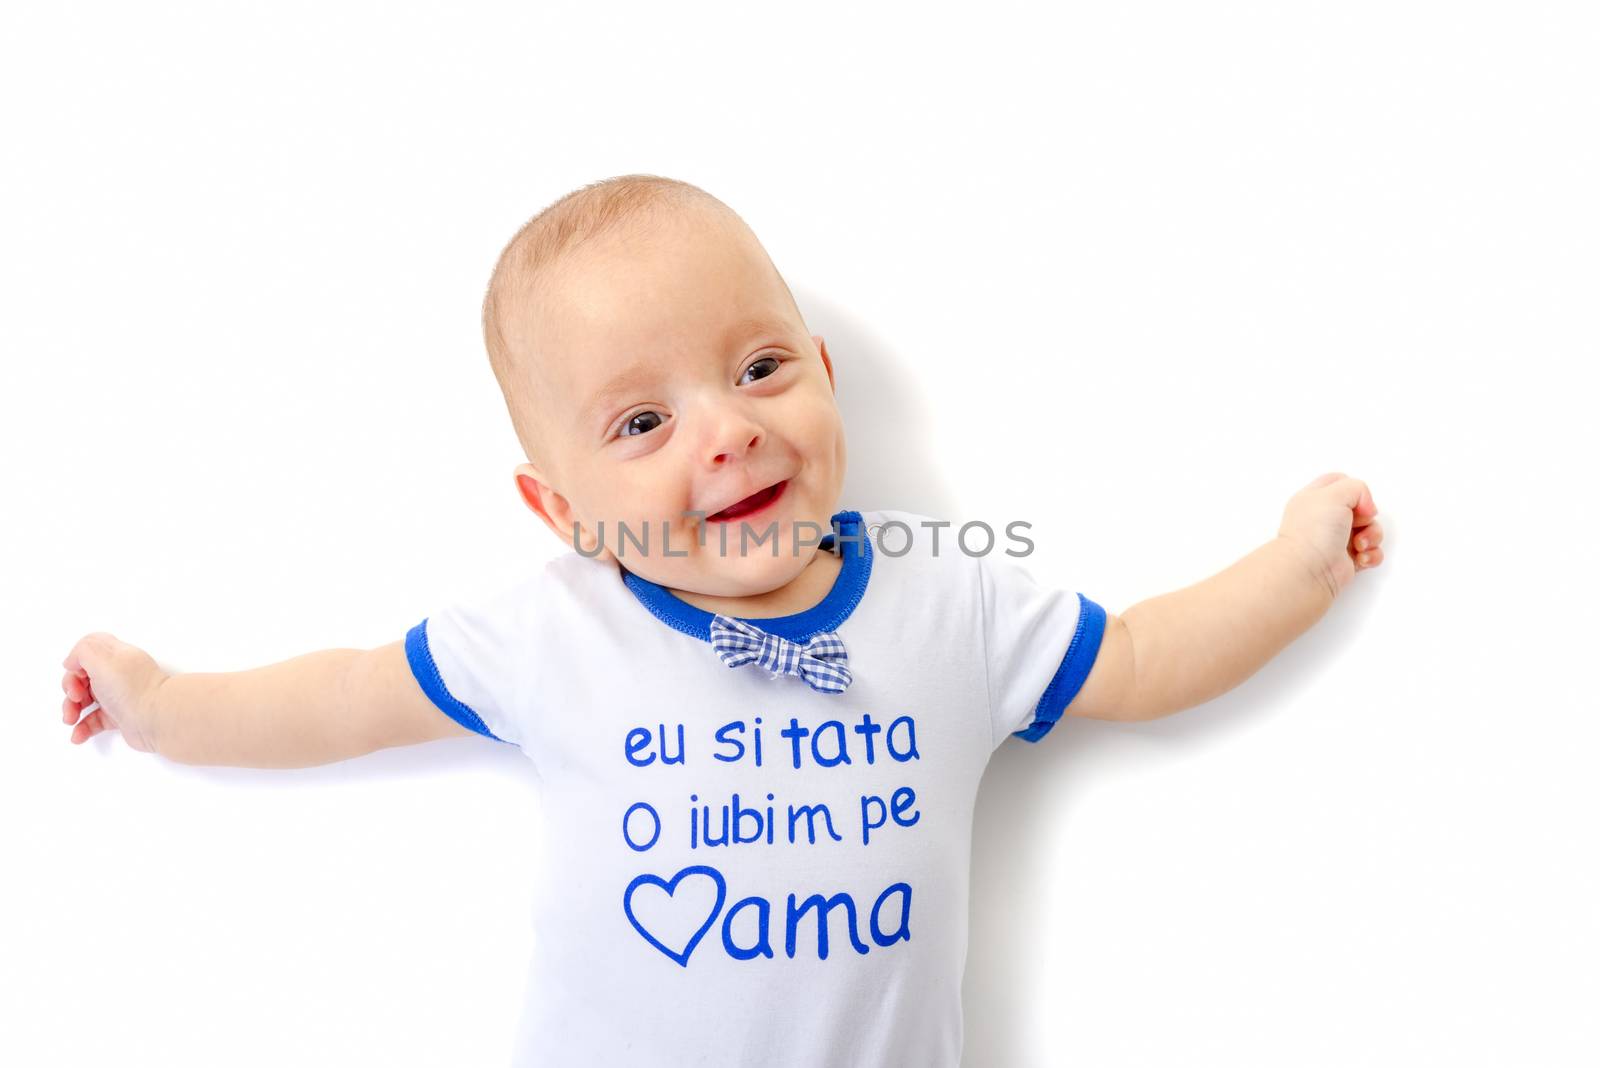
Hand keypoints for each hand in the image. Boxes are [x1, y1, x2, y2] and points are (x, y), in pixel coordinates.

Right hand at [61, 632, 168, 753]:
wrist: (156, 719)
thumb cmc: (131, 688)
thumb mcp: (101, 657)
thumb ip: (82, 650)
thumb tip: (72, 661)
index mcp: (117, 657)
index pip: (90, 652)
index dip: (76, 663)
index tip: (78, 675)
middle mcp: (119, 674)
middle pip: (84, 677)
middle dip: (70, 688)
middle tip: (76, 698)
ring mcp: (120, 696)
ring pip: (86, 700)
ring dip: (71, 710)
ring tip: (71, 720)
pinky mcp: (121, 717)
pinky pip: (94, 721)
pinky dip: (82, 728)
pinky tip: (78, 735)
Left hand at [1276, 472, 1384, 597]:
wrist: (1308, 571)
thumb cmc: (1315, 531)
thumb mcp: (1334, 494)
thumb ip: (1356, 488)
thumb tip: (1366, 507)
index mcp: (1315, 498)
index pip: (1339, 482)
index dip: (1355, 489)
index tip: (1357, 501)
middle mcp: (1325, 518)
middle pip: (1360, 507)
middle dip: (1367, 516)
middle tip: (1358, 523)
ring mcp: (1336, 539)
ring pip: (1370, 530)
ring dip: (1372, 536)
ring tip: (1359, 545)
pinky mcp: (1347, 559)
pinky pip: (1371, 552)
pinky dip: (1371, 555)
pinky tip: (1360, 559)